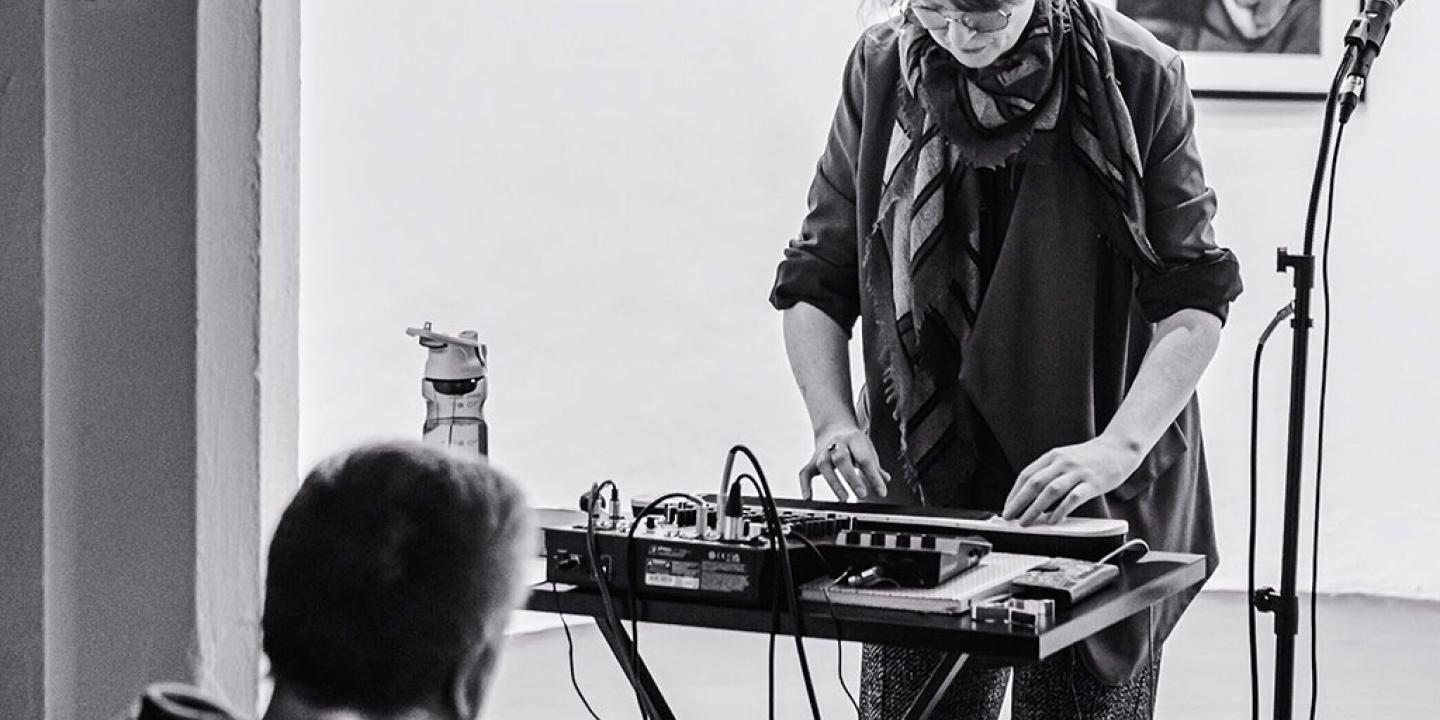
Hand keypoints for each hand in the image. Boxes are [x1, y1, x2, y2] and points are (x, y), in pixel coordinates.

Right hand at [799, 425, 889, 501]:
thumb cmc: (854, 442)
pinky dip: (805, 486)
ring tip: (844, 499)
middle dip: (851, 478)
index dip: (874, 476)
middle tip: (862, 495)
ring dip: (834, 483)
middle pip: (841, 459)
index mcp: (854, 439)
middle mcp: (837, 443)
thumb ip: (875, 467)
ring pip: (823, 465)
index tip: (882, 492)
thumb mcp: (867, 450)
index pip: (864, 458)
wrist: (834, 426)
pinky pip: (805, 472)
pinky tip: (808, 498)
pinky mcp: (813, 461)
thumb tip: (885, 481)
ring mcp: (822, 452)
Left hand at [1002, 436, 1142, 525]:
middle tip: (1009, 517)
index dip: (1014, 492)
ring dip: (1035, 508)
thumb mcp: (1066, 458)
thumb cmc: (1091, 458)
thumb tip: (1031, 494)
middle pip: (1034, 483)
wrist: (1119, 448)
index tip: (1008, 506)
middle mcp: (1063, 462)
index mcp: (1053, 456)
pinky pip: (1073, 498)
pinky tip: (1053, 521)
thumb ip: (1050, 472)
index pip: (1027, 474)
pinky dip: (1060, 510)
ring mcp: (1077, 472)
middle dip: (1018, 502)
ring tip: (1026, 522)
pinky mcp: (1092, 483)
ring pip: (1050, 491)